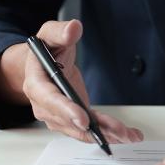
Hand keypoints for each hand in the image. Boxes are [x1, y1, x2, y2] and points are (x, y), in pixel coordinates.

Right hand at [0, 19, 143, 143]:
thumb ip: (60, 32)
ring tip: (128, 136)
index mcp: (36, 84)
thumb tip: (73, 28)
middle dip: (94, 128)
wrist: (41, 65)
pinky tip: (128, 135)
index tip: (83, 119)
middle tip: (117, 132)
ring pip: (81, 130)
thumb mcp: (49, 35)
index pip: (50, 100)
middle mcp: (44, 105)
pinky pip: (90, 129)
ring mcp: (58, 116)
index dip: (66, 110)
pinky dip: (108, 133)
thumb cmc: (45, 50)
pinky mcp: (73, 119)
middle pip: (69, 120)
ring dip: (106, 134)